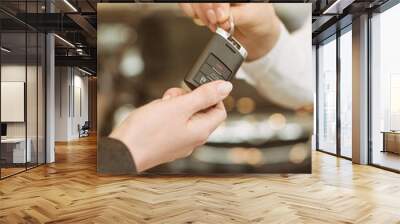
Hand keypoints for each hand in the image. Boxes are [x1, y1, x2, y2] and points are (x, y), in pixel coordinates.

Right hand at [109, 80, 231, 171]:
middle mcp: (193, 139)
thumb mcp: (179, 106)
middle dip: (189, 98)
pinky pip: (174, 123)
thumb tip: (225, 87)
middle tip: (175, 97)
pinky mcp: (167, 142)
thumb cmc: (148, 132)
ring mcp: (179, 142)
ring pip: (186, 116)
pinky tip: (155, 112)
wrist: (123, 151)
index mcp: (201, 131)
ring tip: (162, 104)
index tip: (198, 87)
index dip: (212, 95)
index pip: (220, 110)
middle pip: (202, 112)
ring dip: (176, 104)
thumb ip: (204, 96)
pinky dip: (167, 113)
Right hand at [179, 3, 280, 60]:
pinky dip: (192, 14)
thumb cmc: (259, 20)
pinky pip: (189, 6)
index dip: (217, 6)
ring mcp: (213, 2)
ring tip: (214, 25)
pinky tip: (201, 20)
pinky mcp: (204, 8)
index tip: (221, 18)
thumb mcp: (251, 17)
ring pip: (195, 2)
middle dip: (207, 12)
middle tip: (216, 24)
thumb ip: (234, 15)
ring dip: (200, 15)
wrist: (257, 34)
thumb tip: (219, 15)